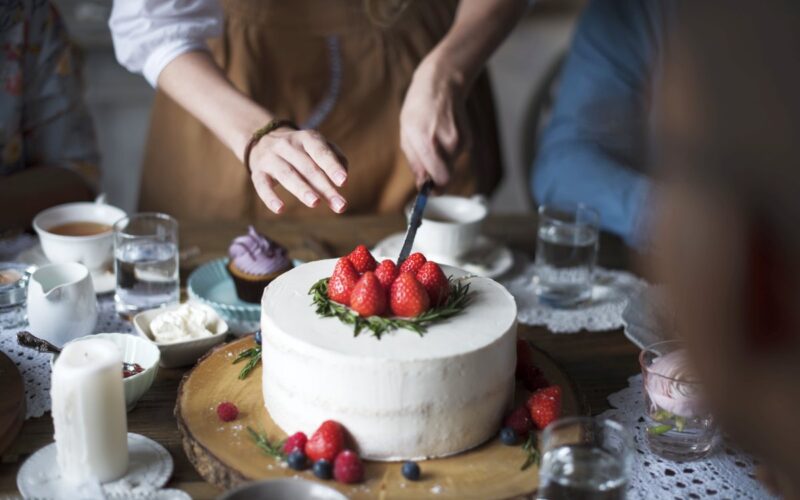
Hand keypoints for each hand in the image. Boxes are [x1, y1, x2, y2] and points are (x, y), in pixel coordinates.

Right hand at [248, 128, 348, 213]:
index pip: (321, 152)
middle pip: (308, 168)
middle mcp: (288, 146)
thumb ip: (335, 158)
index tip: (344, 182)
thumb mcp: (317, 145)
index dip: (332, 166)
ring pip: (287, 175)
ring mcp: (271, 158)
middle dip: (325, 188)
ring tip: (316, 203)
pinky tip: (280, 209)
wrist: (261, 139)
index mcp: (306, 138)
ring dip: (302, 190)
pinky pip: (262, 186)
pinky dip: (270, 198)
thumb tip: (343, 178)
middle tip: (340, 206)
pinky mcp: (258, 172)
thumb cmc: (300, 149)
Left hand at [400, 56, 469, 188]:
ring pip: (451, 165)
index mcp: (428, 143)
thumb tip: (423, 185)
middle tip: (428, 162)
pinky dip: (449, 151)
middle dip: (437, 175)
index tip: (430, 189)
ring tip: (433, 138)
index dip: (435, 188)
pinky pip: (457, 156)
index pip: (440, 179)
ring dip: (442, 159)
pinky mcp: (469, 139)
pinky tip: (443, 133)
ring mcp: (461, 141)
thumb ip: (415, 163)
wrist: (442, 83)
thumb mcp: (407, 134)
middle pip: (447, 176)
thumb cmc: (419, 108)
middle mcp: (447, 143)